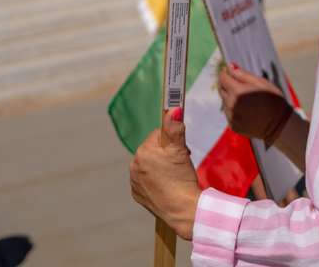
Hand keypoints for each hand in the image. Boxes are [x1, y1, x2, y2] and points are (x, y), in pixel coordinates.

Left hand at [129, 107, 201, 241]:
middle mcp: (134, 166)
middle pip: (153, 150)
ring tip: (175, 176)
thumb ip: (175, 127)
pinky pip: (146, 181)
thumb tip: (174, 108)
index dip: (173, 141)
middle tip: (180, 164)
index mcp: (143, 152)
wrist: (183, 211)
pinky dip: (156, 181)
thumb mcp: (180, 150)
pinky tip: (167, 186)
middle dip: (166, 153)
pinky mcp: (138, 195)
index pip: (158, 135)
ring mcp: (135, 182)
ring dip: (161, 166)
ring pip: (150, 165)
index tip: (182, 150)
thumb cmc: (182, 178)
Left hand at [217, 62, 292, 145]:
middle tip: (237, 83)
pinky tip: (244, 108)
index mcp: (237, 92)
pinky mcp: (233, 125)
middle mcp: (231, 105)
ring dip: (229, 96)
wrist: (279, 124)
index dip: (226, 72)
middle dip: (226, 84)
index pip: (223, 78)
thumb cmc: (272, 100)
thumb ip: (243, 74)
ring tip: (244, 97)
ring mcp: (231, 116)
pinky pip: (228, 113)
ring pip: (224, 102)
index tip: (230, 71)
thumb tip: (230, 66)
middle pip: (221, 89)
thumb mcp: (261, 83)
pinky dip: (233, 108)